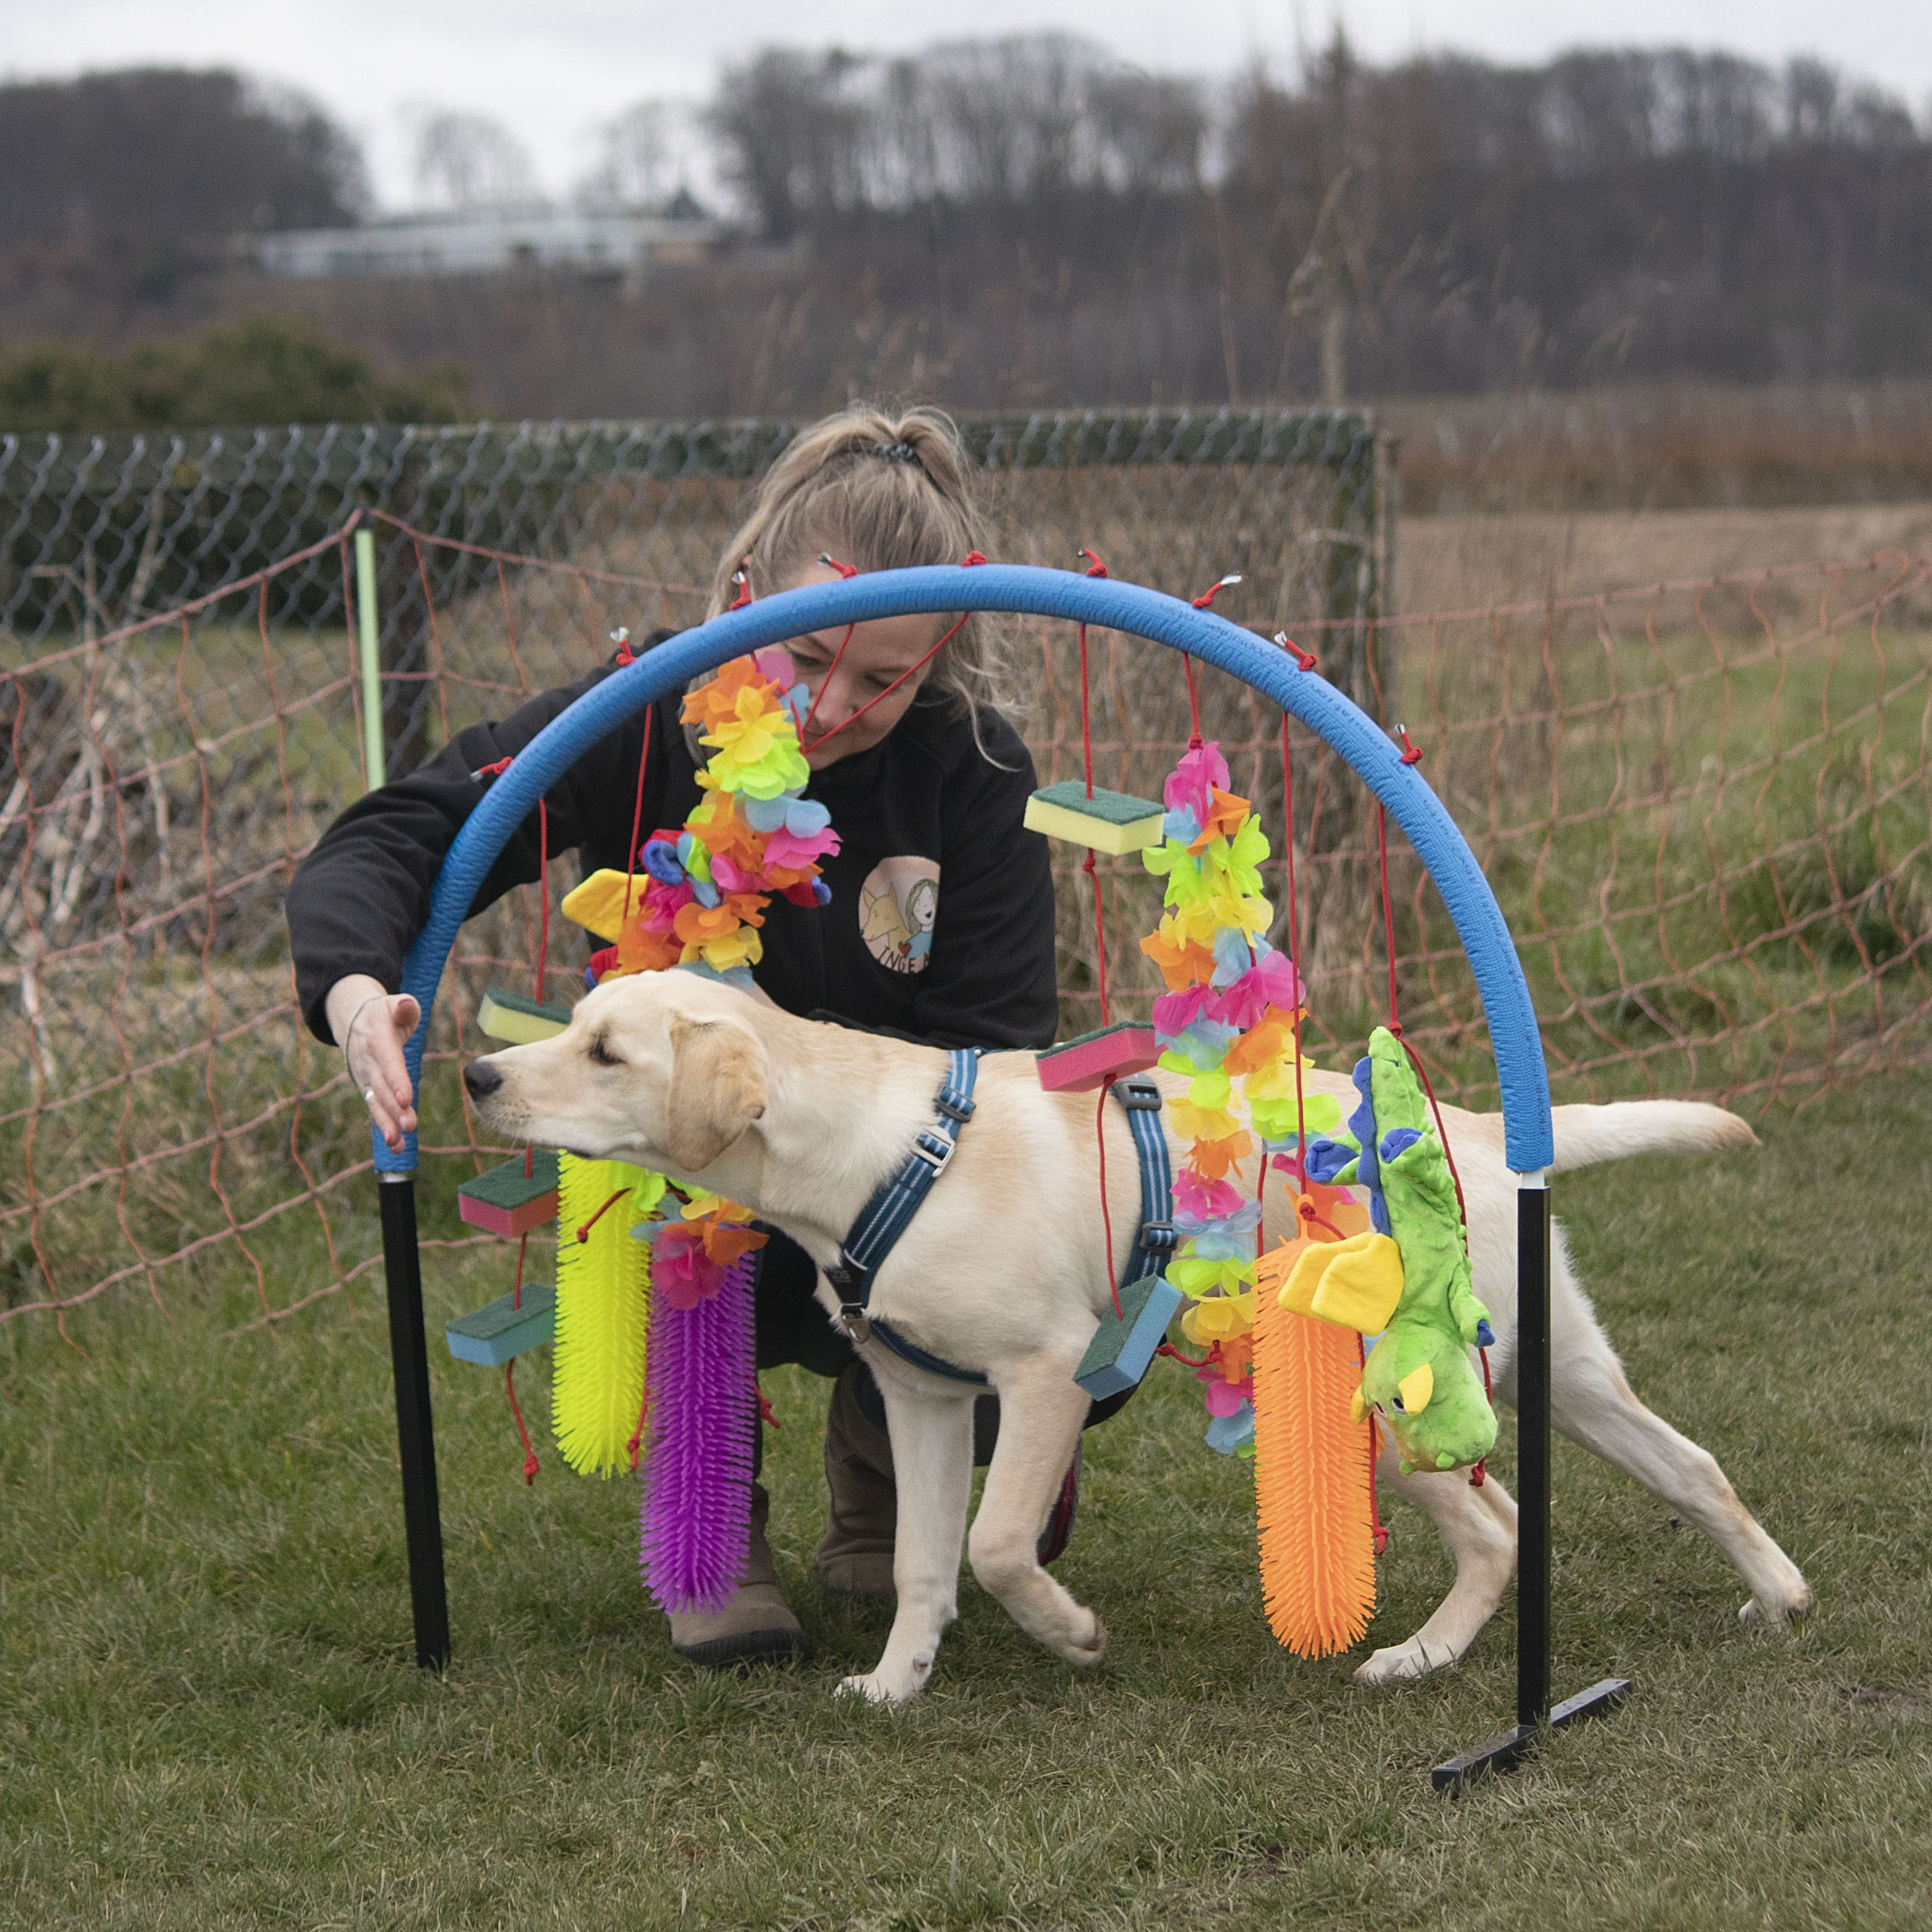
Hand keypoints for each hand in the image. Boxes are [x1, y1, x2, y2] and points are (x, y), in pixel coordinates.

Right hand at [326, 974, 420, 1151]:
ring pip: (376, 1103)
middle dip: (395, 1109)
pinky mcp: (367, 1089)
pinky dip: (385, 1127)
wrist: (354, 1021)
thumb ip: (404, 1007)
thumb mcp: (393, 1003)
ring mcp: (365, 1078)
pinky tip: (398, 1147)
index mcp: (377, 1041)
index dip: (396, 1080)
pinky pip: (376, 1110)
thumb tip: (406, 1006)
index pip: (388, 1063)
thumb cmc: (383, 1013)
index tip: (407, 1099)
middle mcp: (368, 1063)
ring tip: (398, 1144)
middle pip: (381, 1088)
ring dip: (387, 1124)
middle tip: (409, 1126)